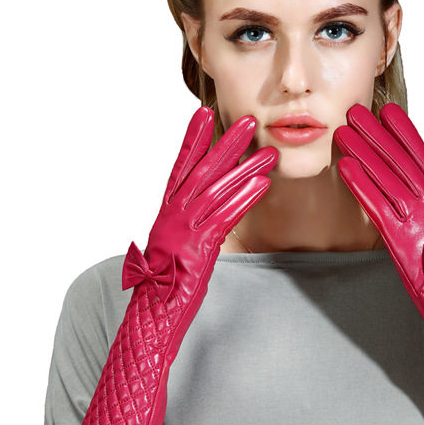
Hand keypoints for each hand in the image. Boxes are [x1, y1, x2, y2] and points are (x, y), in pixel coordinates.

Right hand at [122, 106, 278, 300]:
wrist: (154, 310)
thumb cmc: (165, 282)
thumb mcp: (175, 246)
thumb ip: (188, 224)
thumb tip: (205, 210)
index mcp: (166, 211)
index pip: (180, 166)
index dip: (193, 139)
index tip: (204, 113)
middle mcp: (173, 214)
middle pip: (202, 170)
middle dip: (227, 144)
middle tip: (248, 122)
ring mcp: (184, 229)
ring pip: (218, 190)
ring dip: (246, 169)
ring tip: (269, 154)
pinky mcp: (198, 246)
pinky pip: (224, 216)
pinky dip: (244, 198)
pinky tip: (262, 185)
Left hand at [333, 102, 423, 334]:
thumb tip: (414, 195)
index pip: (422, 156)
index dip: (404, 132)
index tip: (389, 112)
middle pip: (400, 160)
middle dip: (376, 134)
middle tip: (356, 112)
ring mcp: (416, 218)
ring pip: (385, 176)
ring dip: (362, 151)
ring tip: (344, 130)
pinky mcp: (400, 238)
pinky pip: (376, 204)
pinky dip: (360, 183)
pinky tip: (345, 166)